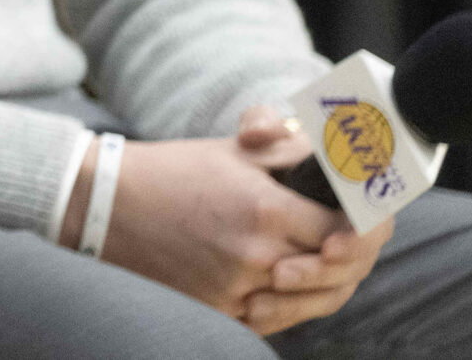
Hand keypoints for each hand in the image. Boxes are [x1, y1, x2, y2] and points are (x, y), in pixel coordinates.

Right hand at [91, 112, 388, 336]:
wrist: (103, 203)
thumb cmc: (171, 171)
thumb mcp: (235, 152)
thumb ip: (294, 156)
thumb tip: (342, 160)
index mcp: (265, 209)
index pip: (349, 231)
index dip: (369, 227)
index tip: (368, 218)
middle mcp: (257, 254)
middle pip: (337, 271)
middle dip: (351, 255)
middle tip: (350, 241)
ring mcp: (236, 288)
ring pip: (310, 301)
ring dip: (325, 284)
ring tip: (322, 263)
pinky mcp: (218, 310)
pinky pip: (274, 318)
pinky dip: (287, 304)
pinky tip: (285, 284)